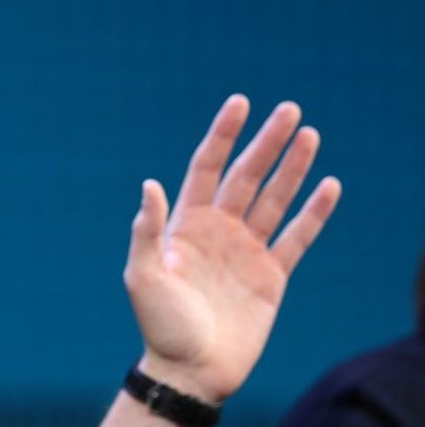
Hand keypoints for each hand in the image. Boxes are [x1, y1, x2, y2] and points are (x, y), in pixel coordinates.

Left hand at [123, 95, 340, 401]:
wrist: (190, 369)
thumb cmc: (160, 324)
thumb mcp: (142, 276)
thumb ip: (147, 231)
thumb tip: (149, 184)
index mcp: (185, 223)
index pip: (206, 168)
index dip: (223, 135)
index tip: (240, 103)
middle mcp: (218, 229)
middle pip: (246, 176)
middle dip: (266, 143)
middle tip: (290, 109)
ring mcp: (246, 250)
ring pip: (274, 199)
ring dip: (292, 168)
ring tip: (310, 134)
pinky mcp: (272, 276)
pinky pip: (297, 237)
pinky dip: (314, 212)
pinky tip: (329, 185)